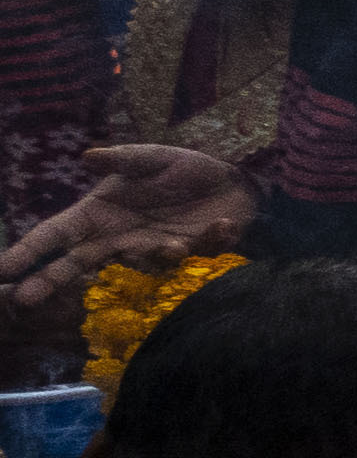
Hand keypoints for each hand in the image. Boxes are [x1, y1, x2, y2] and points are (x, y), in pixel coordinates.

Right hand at [1, 142, 244, 303]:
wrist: (232, 182)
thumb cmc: (181, 168)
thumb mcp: (151, 158)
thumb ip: (123, 160)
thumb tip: (89, 156)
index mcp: (95, 214)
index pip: (53, 235)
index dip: (27, 251)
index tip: (2, 270)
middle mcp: (115, 240)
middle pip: (74, 265)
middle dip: (49, 281)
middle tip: (22, 300)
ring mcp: (148, 252)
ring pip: (133, 268)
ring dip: (151, 260)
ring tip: (172, 245)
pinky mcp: (185, 257)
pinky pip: (191, 258)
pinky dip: (206, 242)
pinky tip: (223, 225)